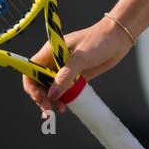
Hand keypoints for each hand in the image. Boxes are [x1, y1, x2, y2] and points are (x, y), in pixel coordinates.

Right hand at [21, 16, 135, 116]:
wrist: (118, 38)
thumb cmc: (98, 40)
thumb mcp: (81, 57)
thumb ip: (66, 75)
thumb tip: (52, 94)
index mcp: (50, 52)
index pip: (31, 70)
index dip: (31, 85)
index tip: (39, 97)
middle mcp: (54, 61)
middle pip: (39, 82)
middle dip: (41, 96)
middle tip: (48, 108)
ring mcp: (65, 69)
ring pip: (51, 88)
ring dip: (52, 100)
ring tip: (59, 110)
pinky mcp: (76, 76)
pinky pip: (65, 90)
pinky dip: (63, 99)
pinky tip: (65, 106)